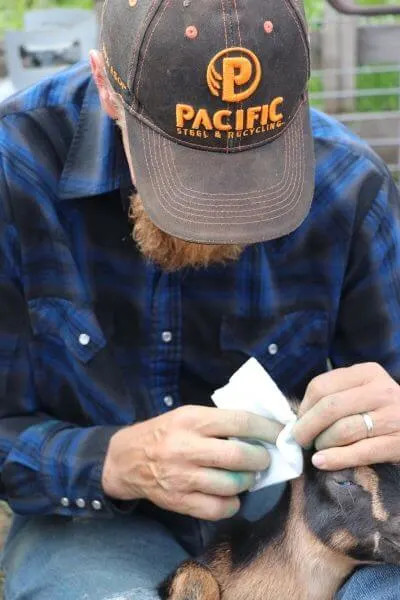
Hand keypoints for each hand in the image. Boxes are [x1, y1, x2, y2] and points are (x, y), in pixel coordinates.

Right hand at [102, 405, 281, 519]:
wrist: (127, 459)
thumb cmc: (166, 432)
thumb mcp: (188, 414)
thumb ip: (220, 421)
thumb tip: (262, 429)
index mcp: (192, 420)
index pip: (240, 422)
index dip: (267, 429)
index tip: (282, 433)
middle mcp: (187, 448)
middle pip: (239, 456)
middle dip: (262, 459)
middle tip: (264, 459)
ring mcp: (182, 477)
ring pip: (232, 485)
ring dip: (248, 482)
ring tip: (247, 476)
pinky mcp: (179, 501)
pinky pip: (218, 509)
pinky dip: (232, 504)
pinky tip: (230, 495)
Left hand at [292, 363, 399, 469]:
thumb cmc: (381, 409)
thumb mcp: (362, 391)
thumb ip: (336, 396)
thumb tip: (299, 417)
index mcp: (367, 372)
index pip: (321, 386)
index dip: (304, 407)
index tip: (298, 422)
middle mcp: (382, 390)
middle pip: (329, 407)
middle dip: (307, 427)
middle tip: (301, 441)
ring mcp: (393, 416)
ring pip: (343, 430)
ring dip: (322, 444)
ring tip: (318, 450)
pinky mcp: (399, 443)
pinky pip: (360, 452)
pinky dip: (336, 459)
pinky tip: (321, 462)